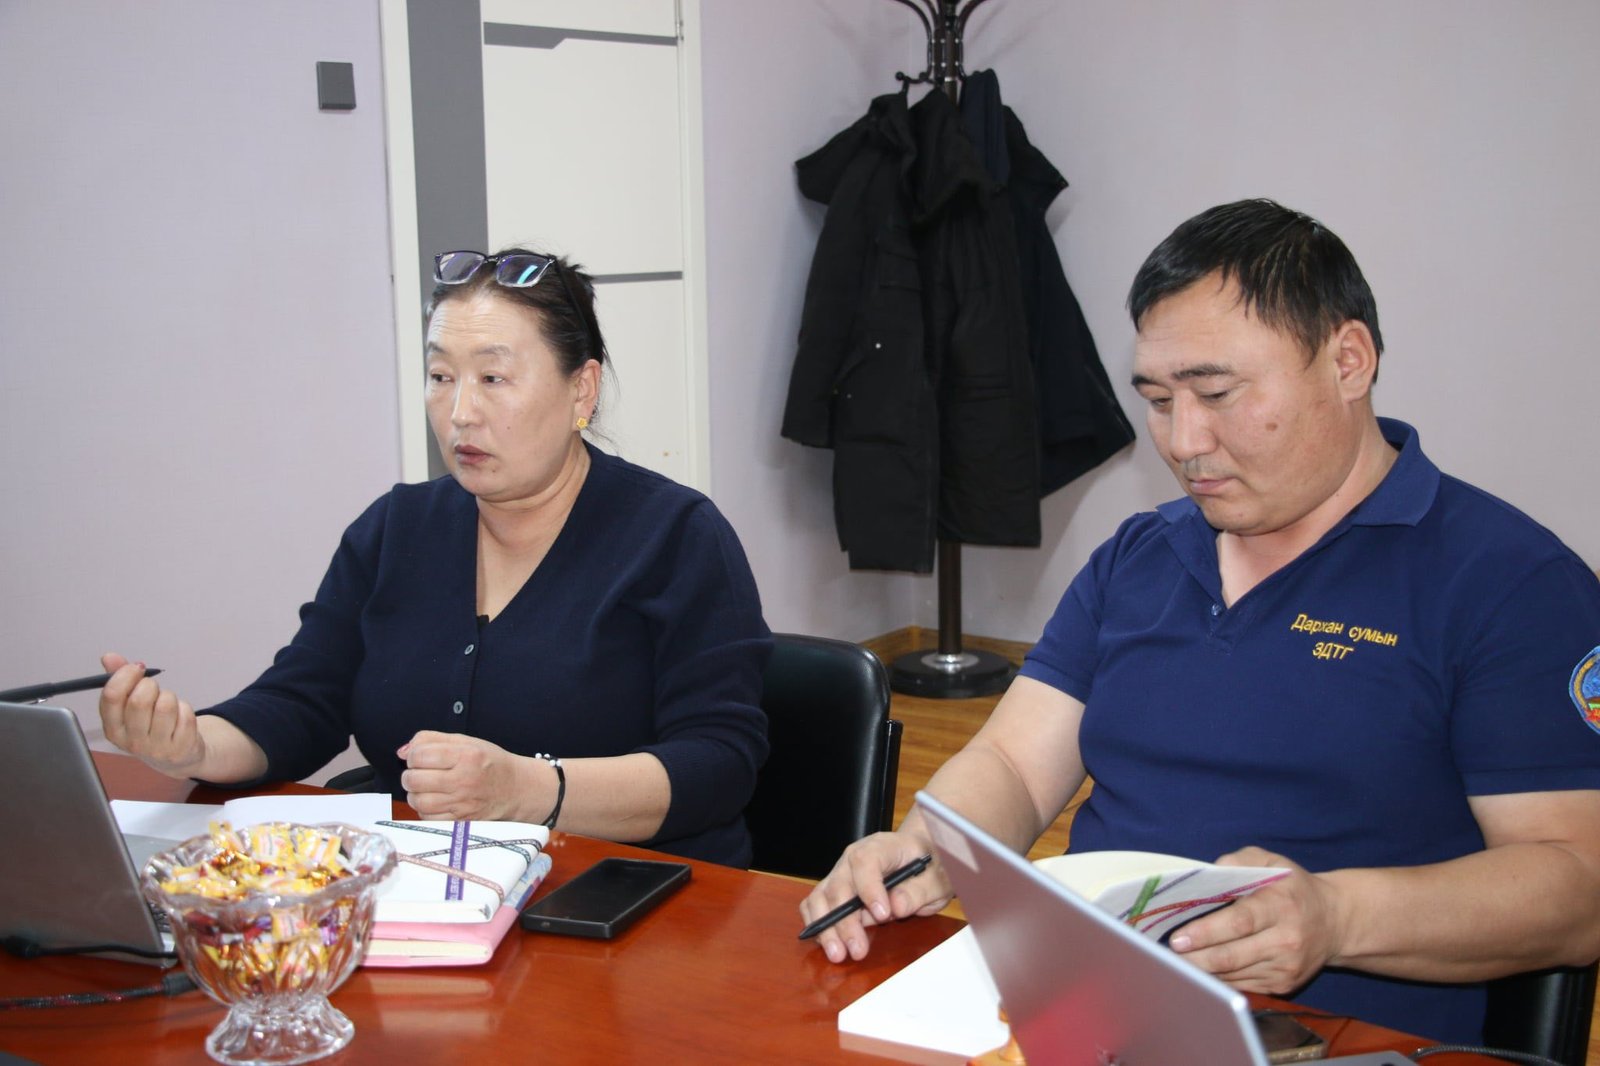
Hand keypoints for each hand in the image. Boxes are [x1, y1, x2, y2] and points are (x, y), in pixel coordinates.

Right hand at [98, 652, 205, 776]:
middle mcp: (131, 742)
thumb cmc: (150, 725)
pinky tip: (179, 718)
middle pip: (139, 700)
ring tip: (167, 704)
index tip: (136, 668)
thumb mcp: (130, 705)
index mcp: (113, 729)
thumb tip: (109, 657)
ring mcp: (156, 748)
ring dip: (169, 696)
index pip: (112, 696)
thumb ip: (120, 679)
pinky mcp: (180, 748)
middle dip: (150, 685)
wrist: (176, 756)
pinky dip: (185, 708)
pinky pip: (185, 714)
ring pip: (165, 705)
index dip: (125, 675)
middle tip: (153, 688)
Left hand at [398, 731, 534, 820]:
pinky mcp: (460, 821)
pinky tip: (436, 800)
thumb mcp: (467, 742)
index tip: (421, 757)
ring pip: (417, 801)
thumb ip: (432, 739)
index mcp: (466, 756)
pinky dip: (425, 809)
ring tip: (426, 787)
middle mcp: (464, 780)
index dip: (414, 755)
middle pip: (413, 780)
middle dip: (411, 775)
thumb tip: (403, 751)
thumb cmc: (491, 764)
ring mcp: (462, 803)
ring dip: (416, 793)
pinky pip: (427, 817)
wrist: (517, 789)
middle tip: (420, 773)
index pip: (419, 755)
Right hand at [799, 830, 953, 963]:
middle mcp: (853, 858)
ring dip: (826, 927)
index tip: (882, 915)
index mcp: (881, 847)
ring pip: (821, 897)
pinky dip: (817, 924)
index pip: (865, 861)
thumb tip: (895, 906)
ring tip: (837, 953)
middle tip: (857, 950)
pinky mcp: (835, 890)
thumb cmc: (928, 867)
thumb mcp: (935, 880)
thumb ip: (917, 892)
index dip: (870, 888)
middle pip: (839, 885)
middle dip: (845, 921)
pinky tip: (827, 944)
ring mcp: (841, 874)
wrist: (920, 858)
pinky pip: (816, 905)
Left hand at [1168, 846, 1343, 994]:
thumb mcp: (1272, 862)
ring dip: (1202, 971)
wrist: (1336, 922)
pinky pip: (1243, 985)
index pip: (1239, 923)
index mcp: (1281, 906)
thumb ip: (1239, 860)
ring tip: (1175, 963)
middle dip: (1195, 958)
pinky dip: (1219, 979)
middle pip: (1232, 956)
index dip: (1206, 932)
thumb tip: (1210, 872)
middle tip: (1167, 955)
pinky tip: (1200, 971)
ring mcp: (1285, 967)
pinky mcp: (1284, 985)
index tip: (1178, 938)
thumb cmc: (1294, 888)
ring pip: (1234, 975)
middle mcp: (1285, 940)